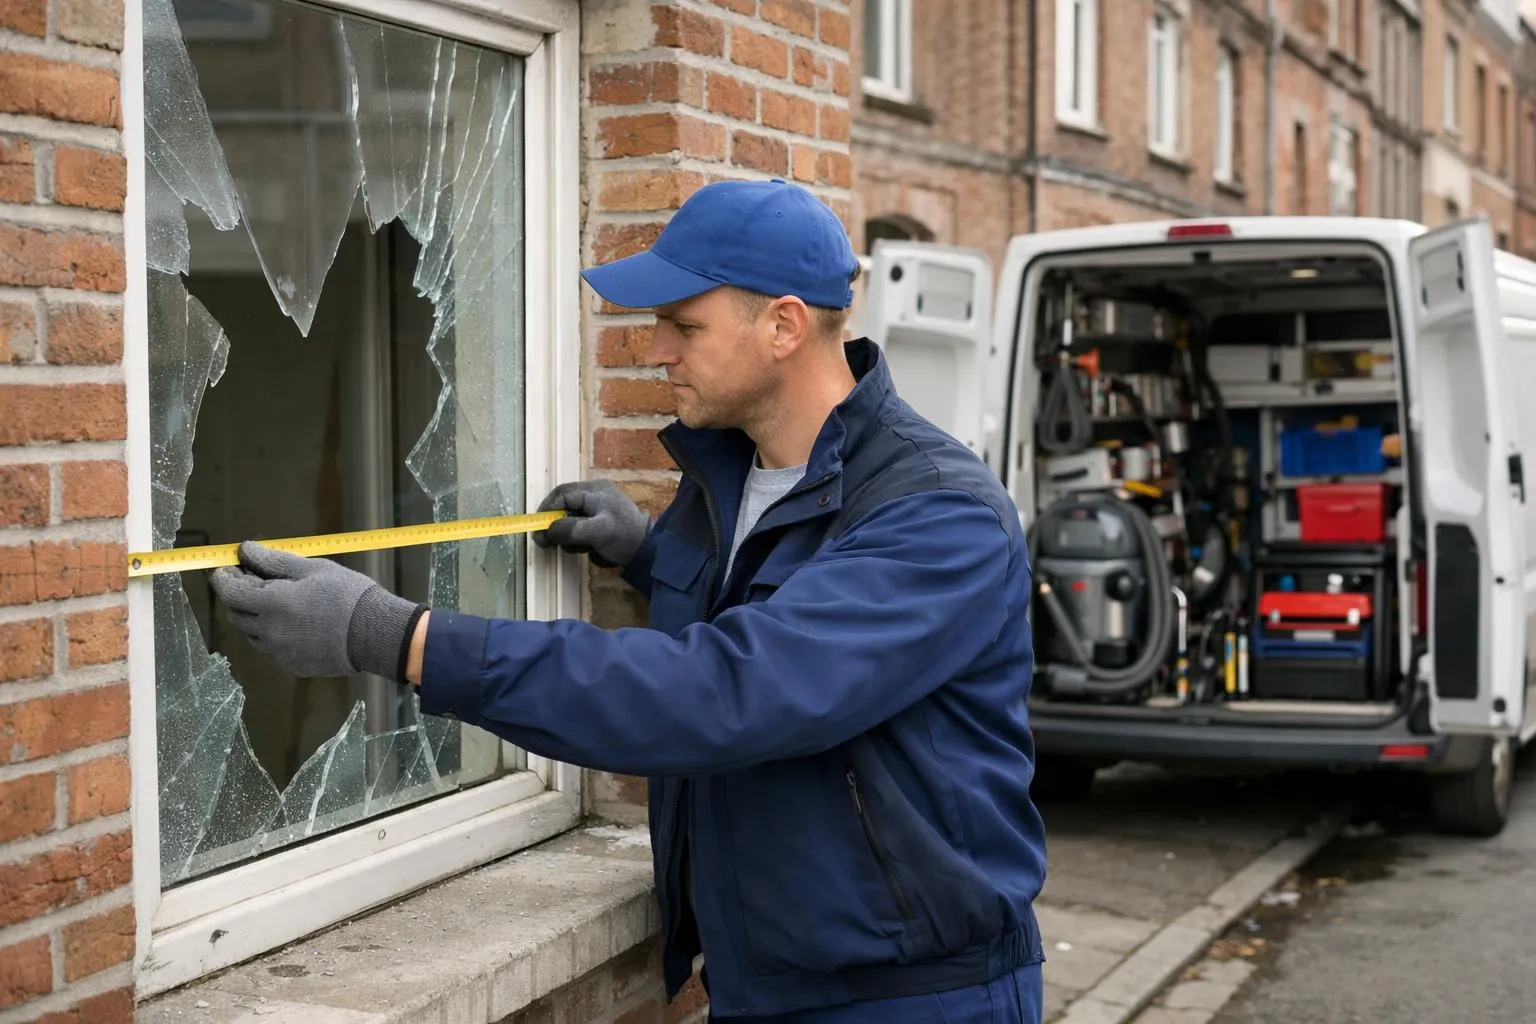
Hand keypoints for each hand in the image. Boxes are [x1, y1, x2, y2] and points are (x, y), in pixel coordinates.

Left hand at [208, 541, 422, 681]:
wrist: (375, 633)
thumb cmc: (347, 594)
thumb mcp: (312, 569)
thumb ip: (274, 560)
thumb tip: (245, 550)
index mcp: (272, 604)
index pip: (230, 593)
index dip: (222, 579)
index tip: (225, 569)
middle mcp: (269, 632)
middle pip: (236, 614)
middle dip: (237, 597)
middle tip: (251, 581)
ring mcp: (279, 652)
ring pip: (252, 633)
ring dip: (254, 616)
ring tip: (277, 603)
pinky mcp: (292, 664)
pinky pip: (271, 648)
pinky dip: (273, 634)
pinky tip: (295, 623)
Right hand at [533, 479, 651, 567]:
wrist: (647, 550)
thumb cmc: (624, 537)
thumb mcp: (599, 533)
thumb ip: (572, 529)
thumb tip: (549, 530)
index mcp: (594, 491)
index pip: (562, 494)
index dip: (546, 510)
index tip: (537, 529)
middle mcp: (593, 494)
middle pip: (562, 505)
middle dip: (553, 525)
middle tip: (545, 543)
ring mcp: (595, 506)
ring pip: (568, 517)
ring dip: (566, 534)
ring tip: (577, 548)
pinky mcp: (596, 520)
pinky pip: (577, 526)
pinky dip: (575, 538)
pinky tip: (584, 548)